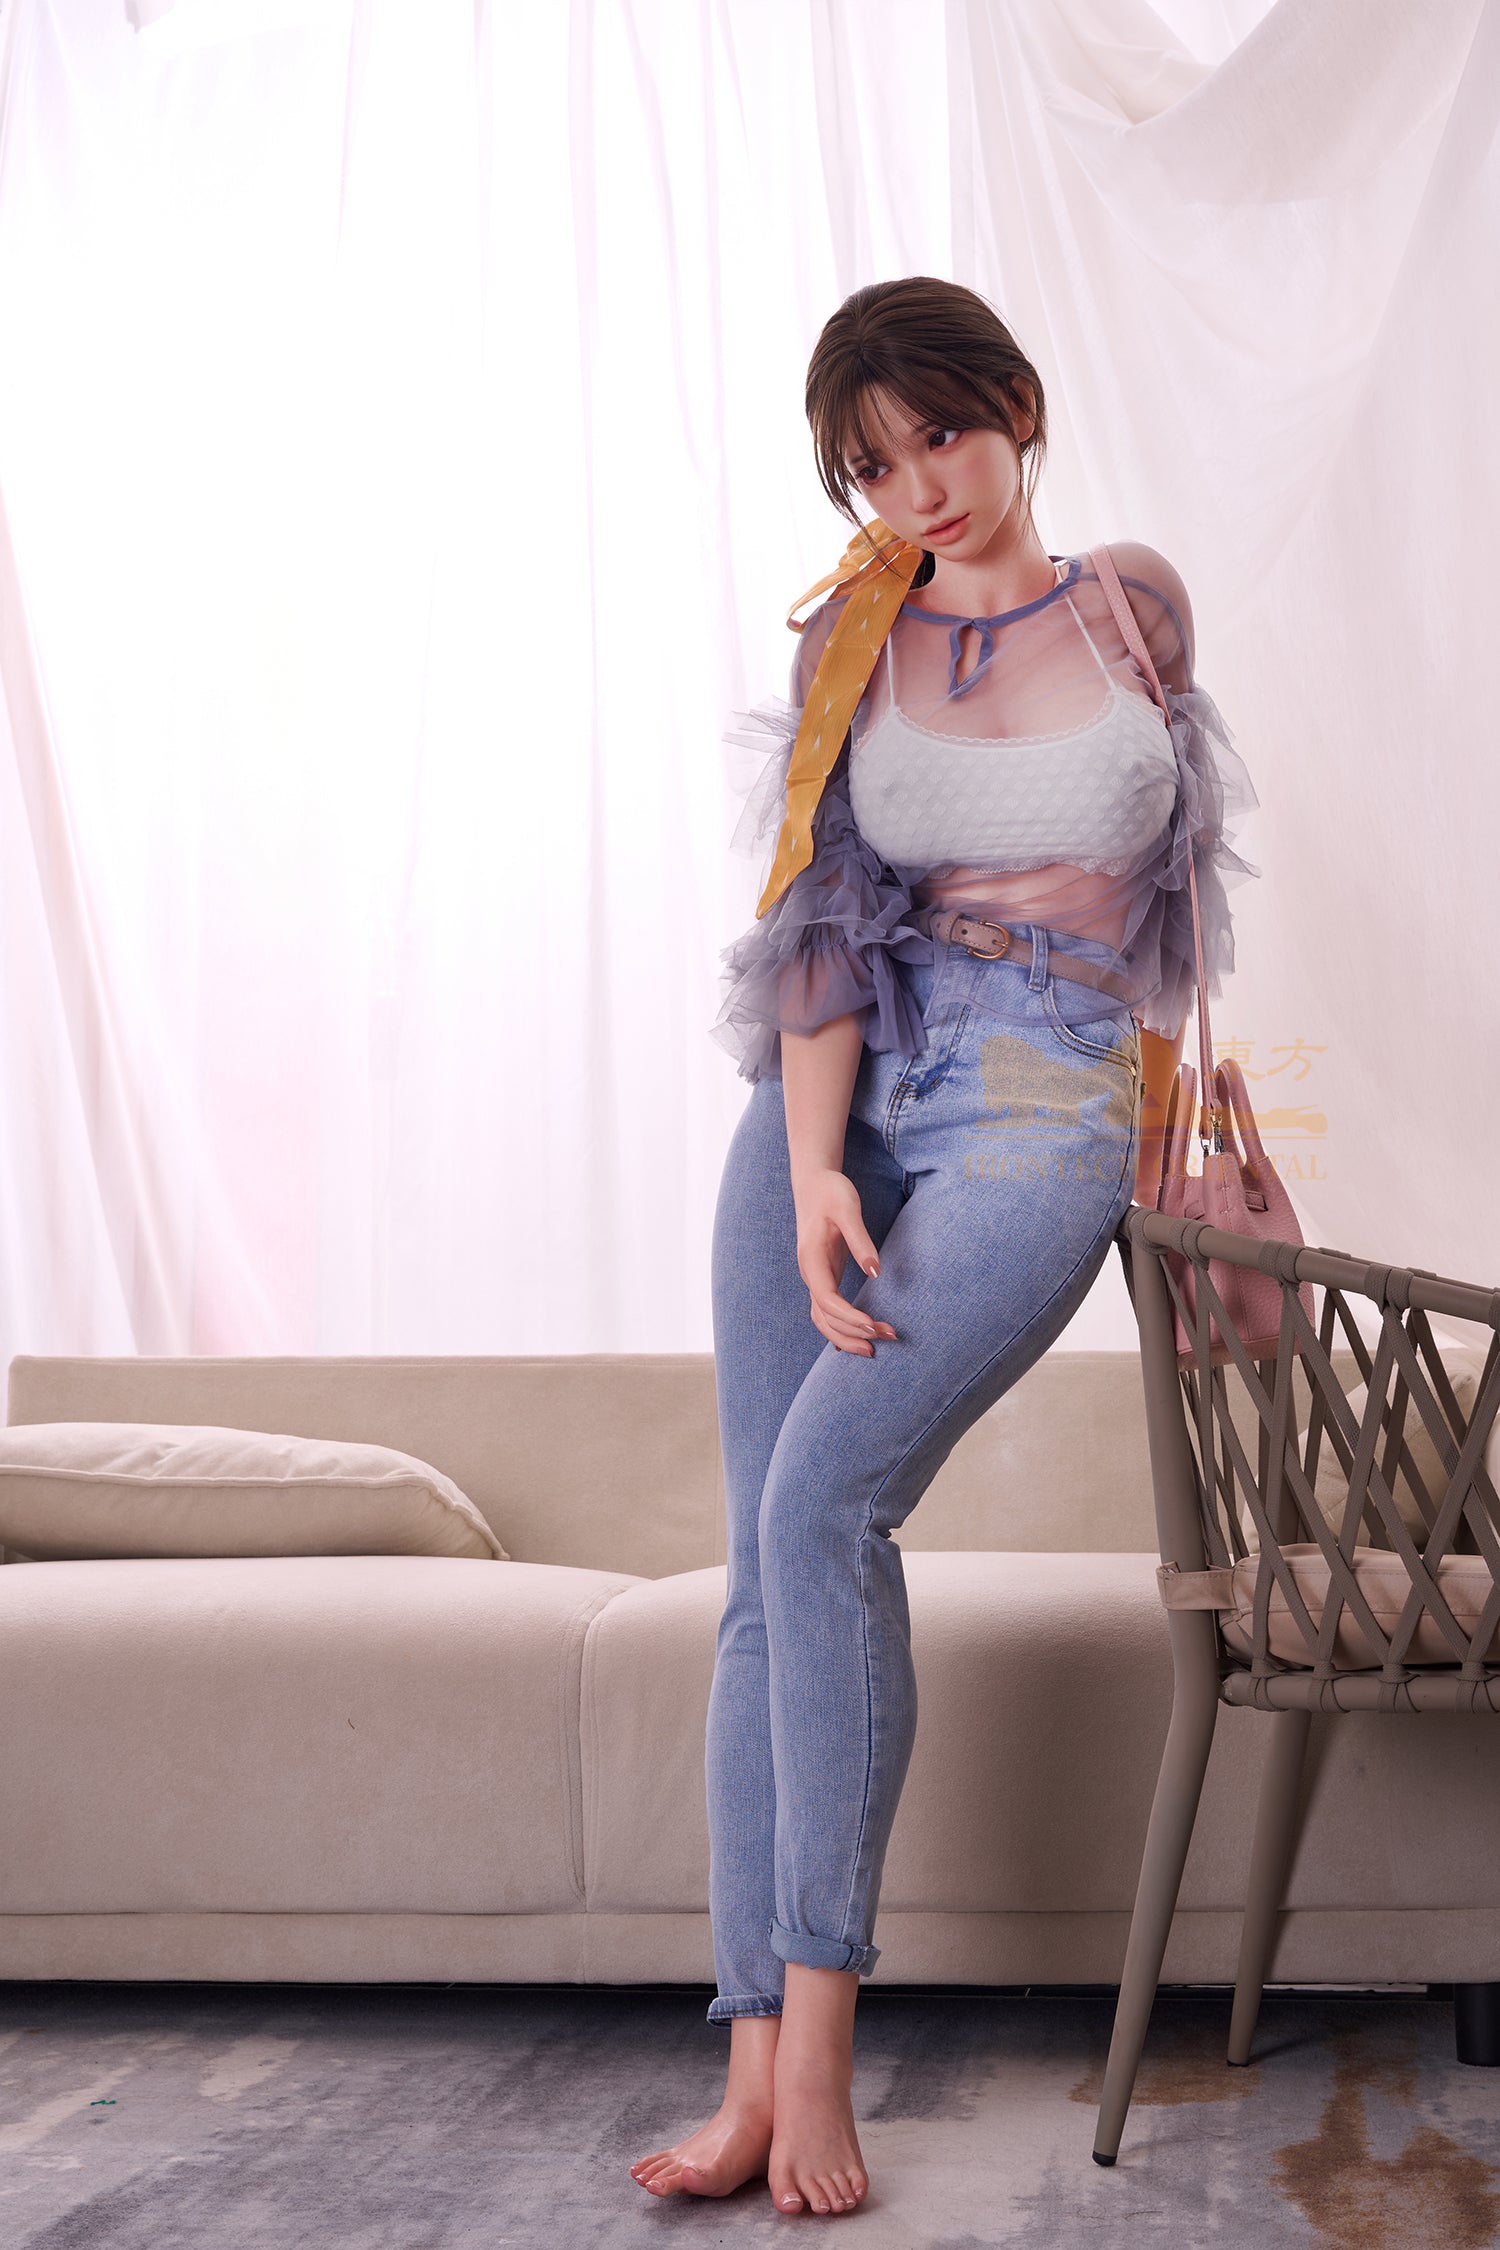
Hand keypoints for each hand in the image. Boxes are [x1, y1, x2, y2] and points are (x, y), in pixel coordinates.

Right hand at [793, 1168, 899, 1356]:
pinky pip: (828, 1311)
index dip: (849, 1317)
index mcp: (811, 1260)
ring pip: (823, 1319)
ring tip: (874, 1349)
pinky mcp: (824, 1276)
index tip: (873, 1326)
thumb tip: (876, 1273)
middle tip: (888, 1337)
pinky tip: (858, 1339)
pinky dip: (840, 1329)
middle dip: (854, 1333)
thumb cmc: (831, 1192)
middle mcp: (810, 1273)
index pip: (827, 1300)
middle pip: (825, 1317)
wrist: (814, 1182)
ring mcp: (815, 1277)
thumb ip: (860, 1241)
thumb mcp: (847, 1209)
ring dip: (847, 1337)